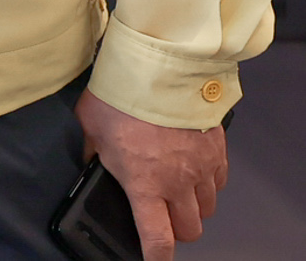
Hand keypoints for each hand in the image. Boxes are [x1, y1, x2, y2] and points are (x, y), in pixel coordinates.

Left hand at [77, 90, 226, 258]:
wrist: (158, 68)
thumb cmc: (120, 96)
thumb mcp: (90, 126)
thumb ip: (93, 150)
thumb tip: (91, 159)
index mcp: (144, 185)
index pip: (158, 239)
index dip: (156, 257)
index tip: (153, 260)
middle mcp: (178, 184)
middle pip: (189, 230)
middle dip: (176, 229)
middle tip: (162, 216)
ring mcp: (201, 169)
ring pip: (207, 208)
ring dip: (193, 207)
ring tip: (177, 192)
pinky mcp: (217, 151)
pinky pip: (219, 183)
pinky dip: (209, 184)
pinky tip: (193, 171)